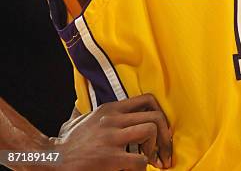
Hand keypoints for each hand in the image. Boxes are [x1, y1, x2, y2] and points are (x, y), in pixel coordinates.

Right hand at [51, 94, 171, 170]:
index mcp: (110, 108)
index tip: (161, 131)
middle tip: (164, 154)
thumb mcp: (79, 120)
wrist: (52, 161)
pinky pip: (140, 160)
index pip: (147, 99)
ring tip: (150, 161)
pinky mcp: (110, 157)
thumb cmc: (67, 144)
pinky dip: (142, 169)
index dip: (160, 115)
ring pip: (151, 130)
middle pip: (155, 115)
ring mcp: (112, 137)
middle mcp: (113, 118)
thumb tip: (81, 106)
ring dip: (156, 149)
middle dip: (165, 136)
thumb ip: (89, 113)